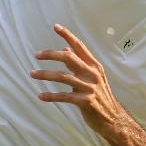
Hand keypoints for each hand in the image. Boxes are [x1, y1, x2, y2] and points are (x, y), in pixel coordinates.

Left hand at [32, 23, 127, 138]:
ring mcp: (89, 87)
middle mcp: (92, 74)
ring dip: (45, 74)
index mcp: (95, 66)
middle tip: (36, 54)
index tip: (56, 27)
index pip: (80, 47)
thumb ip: (80, 64)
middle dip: (51, 54)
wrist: (112, 119)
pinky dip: (51, 96)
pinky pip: (64, 96)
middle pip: (69, 58)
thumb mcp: (93, 77)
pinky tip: (40, 96)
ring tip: (32, 74)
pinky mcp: (85, 101)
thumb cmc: (100, 97)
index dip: (68, 36)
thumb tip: (67, 50)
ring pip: (63, 77)